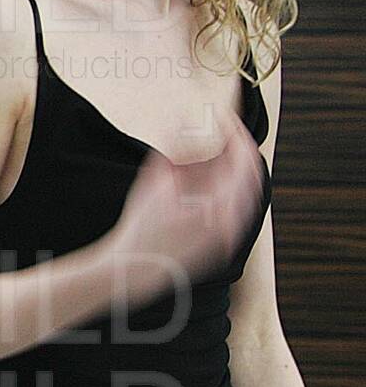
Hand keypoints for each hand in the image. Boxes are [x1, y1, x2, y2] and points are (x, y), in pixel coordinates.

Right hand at [104, 110, 264, 307]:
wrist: (134, 269)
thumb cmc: (139, 230)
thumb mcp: (154, 182)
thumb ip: (174, 147)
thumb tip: (182, 119)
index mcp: (218, 204)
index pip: (241, 158)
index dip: (234, 132)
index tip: (224, 117)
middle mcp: (231, 221)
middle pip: (251, 174)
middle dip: (240, 148)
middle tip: (227, 130)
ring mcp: (231, 234)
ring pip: (249, 193)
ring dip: (239, 170)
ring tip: (223, 152)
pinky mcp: (225, 244)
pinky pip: (240, 211)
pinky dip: (234, 190)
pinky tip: (217, 182)